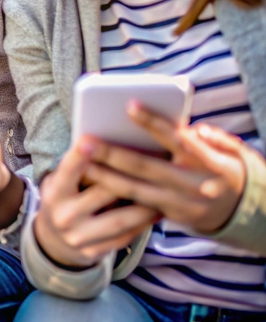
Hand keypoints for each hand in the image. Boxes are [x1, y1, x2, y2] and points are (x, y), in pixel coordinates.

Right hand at [34, 138, 159, 268]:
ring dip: (146, 205)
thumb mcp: (62, 182)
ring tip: (167, 192)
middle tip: (156, 164)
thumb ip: (79, 169)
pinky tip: (158, 212)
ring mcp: (79, 237)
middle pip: (102, 192)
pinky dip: (144, 224)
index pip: (68, 171)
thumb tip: (112, 148)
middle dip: (129, 177)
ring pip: (120, 219)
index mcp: (55, 193)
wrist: (54, 240)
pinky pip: (125, 237)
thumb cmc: (66, 198)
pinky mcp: (94, 253)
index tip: (88, 140)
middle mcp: (64, 216)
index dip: (78, 156)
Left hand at [83, 102, 247, 233]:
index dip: (153, 122)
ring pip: (136, 190)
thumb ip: (214, 138)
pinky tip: (92, 181)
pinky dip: (114, 193)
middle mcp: (194, 185)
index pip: (178, 139)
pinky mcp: (169, 216)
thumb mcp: (232, 150)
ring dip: (105, 176)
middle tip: (86, 140)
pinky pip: (137, 205)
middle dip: (113, 153)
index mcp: (209, 162)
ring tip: (82, 162)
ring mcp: (180, 204)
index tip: (129, 105)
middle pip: (147, 167)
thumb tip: (195, 130)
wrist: (239, 210)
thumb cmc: (224, 166)